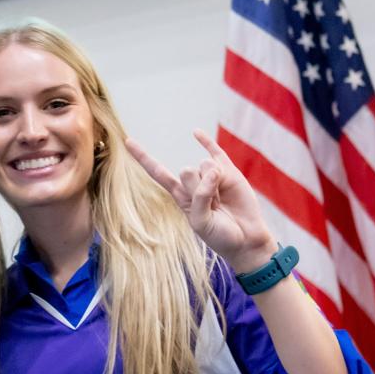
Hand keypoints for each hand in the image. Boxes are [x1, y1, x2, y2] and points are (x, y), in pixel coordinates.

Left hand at [124, 129, 275, 272]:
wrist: (247, 240)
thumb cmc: (220, 236)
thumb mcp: (202, 222)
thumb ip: (200, 198)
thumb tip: (211, 171)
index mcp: (181, 196)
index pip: (158, 172)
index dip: (143, 157)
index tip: (127, 141)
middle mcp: (193, 183)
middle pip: (186, 170)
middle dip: (198, 187)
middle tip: (212, 205)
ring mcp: (211, 176)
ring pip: (204, 165)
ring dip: (214, 182)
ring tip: (223, 200)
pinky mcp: (229, 172)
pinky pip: (215, 152)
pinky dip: (205, 141)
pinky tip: (195, 132)